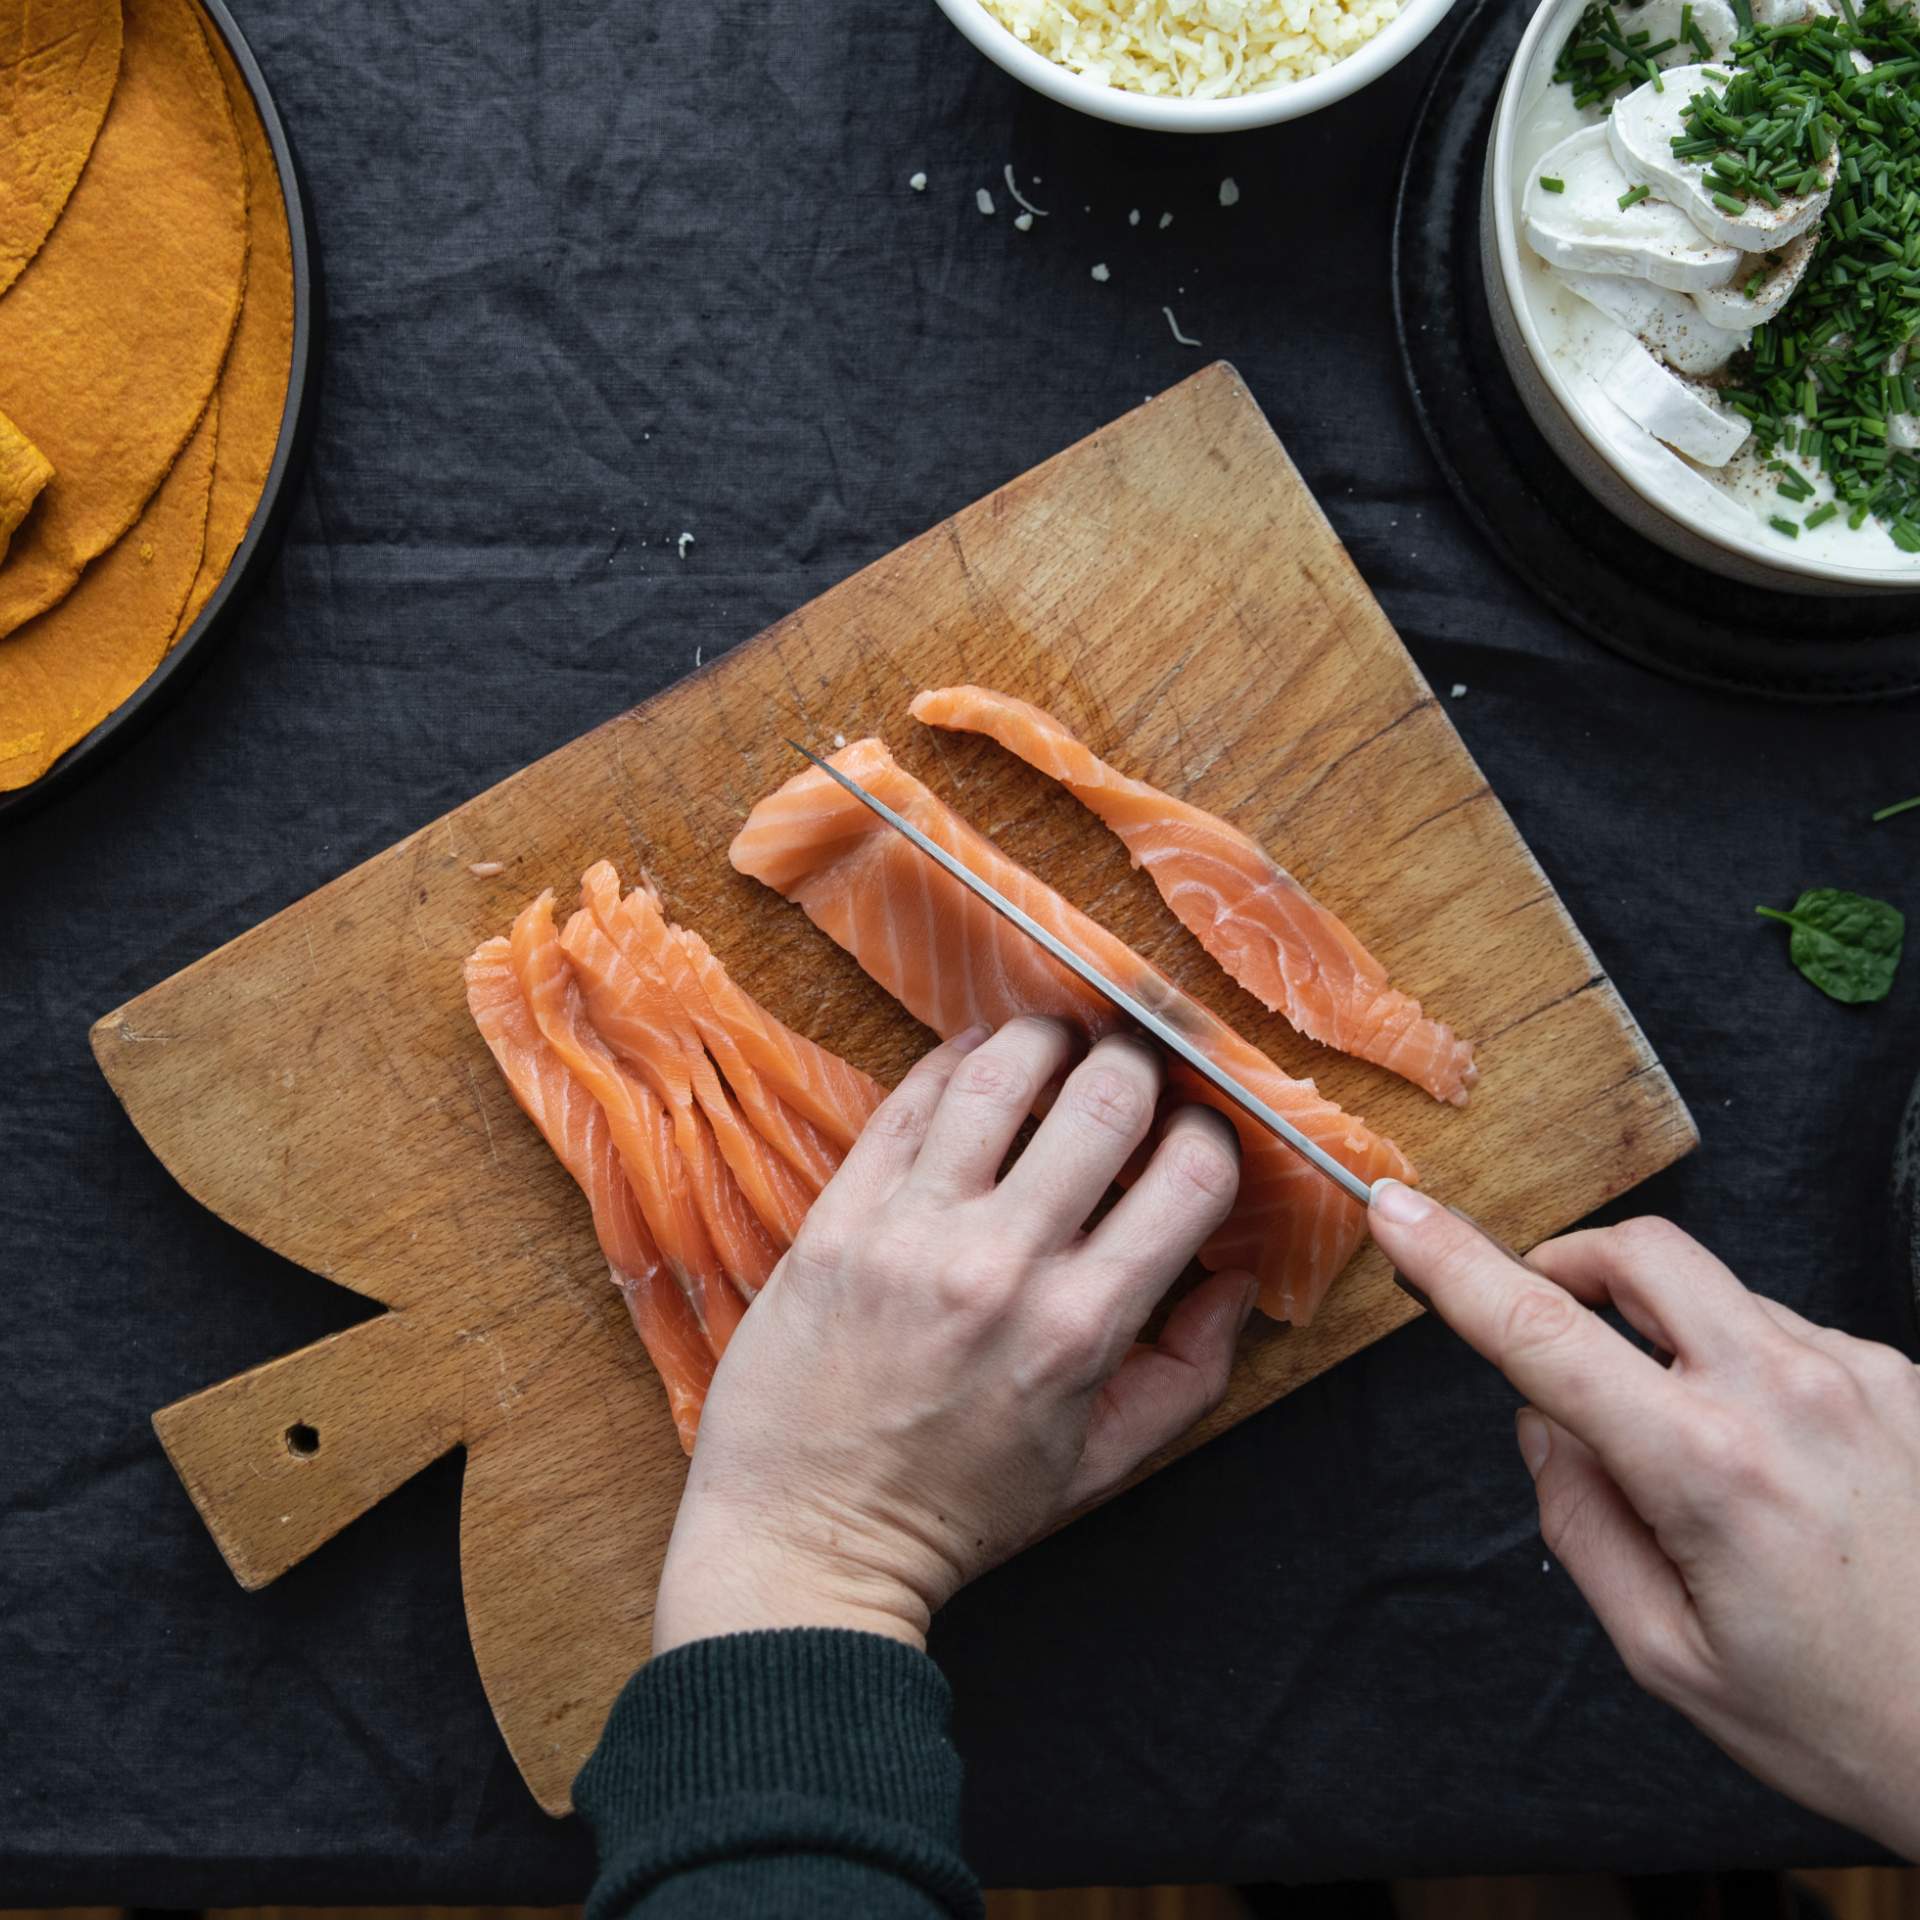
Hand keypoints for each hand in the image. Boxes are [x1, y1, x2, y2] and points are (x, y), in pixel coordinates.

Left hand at [652, 1017, 1253, 1655]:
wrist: (805, 1544)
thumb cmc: (959, 1509)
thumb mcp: (1101, 1465)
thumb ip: (1189, 1371)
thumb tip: (1237, 1276)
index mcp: (1082, 1327)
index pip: (1192, 1174)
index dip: (1213, 1136)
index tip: (1197, 1136)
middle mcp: (1002, 1263)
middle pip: (1107, 1098)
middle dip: (1140, 1064)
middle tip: (1135, 1066)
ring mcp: (911, 1231)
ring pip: (1002, 1072)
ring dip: (1047, 1039)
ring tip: (1059, 1045)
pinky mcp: (837, 1216)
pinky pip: (908, 1101)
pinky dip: (956, 1063)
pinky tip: (978, 1061)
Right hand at [1369, 1182, 1919, 1858]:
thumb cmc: (1844, 1721)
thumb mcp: (1667, 1655)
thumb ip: (1579, 1521)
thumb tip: (1546, 1423)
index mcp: (1707, 1468)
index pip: (1543, 1334)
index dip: (1455, 1264)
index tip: (1399, 1214)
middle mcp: (1788, 1393)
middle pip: (1640, 1252)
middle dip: (1569, 1264)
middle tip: (1547, 1318)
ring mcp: (1859, 1375)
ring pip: (1717, 1292)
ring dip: (1670, 1333)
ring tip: (1699, 1452)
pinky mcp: (1905, 1379)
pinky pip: (1787, 1332)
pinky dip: (1745, 1365)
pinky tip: (1773, 1460)